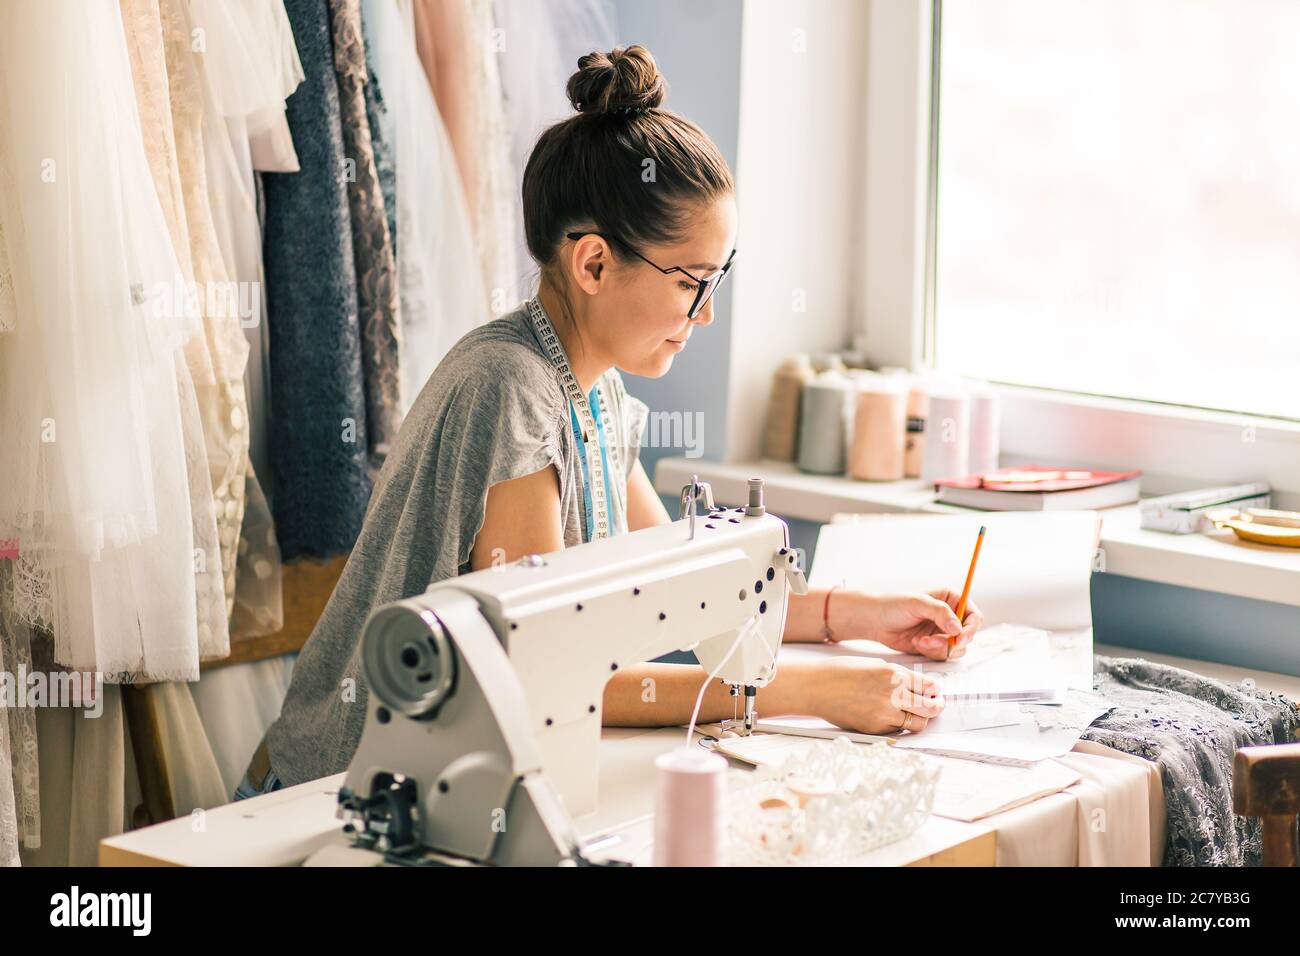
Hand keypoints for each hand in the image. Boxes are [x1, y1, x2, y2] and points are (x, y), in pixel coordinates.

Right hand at [787, 658, 943, 734]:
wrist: (815, 687)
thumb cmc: (840, 673)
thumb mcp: (874, 664)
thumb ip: (897, 675)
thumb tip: (916, 686)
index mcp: (894, 674)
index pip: (929, 686)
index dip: (935, 691)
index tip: (935, 693)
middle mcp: (893, 694)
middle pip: (930, 708)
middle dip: (936, 708)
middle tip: (935, 706)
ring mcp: (884, 714)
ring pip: (917, 724)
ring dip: (918, 719)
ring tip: (912, 714)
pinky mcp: (875, 728)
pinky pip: (896, 730)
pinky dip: (897, 725)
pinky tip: (888, 716)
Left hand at [830, 589, 982, 660]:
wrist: (875, 621)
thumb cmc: (893, 605)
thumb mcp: (917, 603)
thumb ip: (940, 612)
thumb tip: (958, 627)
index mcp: (951, 599)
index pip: (974, 616)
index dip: (970, 629)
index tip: (959, 638)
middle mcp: (950, 616)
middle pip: (967, 635)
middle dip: (951, 642)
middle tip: (932, 640)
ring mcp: (943, 631)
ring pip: (956, 648)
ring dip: (939, 648)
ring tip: (920, 641)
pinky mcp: (935, 645)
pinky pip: (943, 655)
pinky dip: (931, 652)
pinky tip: (917, 643)